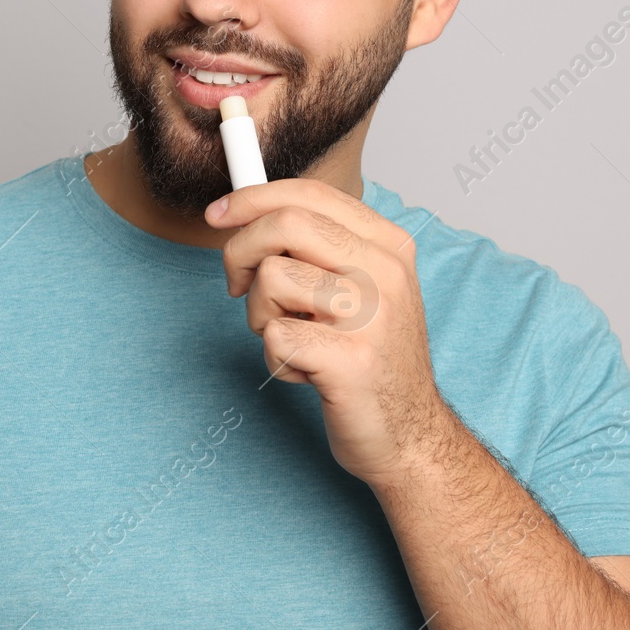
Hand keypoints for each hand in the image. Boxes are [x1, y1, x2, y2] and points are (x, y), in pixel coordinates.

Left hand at [205, 177, 447, 489]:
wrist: (410, 435)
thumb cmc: (372, 359)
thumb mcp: (364, 288)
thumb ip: (319, 247)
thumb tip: (247, 213)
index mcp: (389, 246)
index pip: (311, 194)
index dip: (253, 198)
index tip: (219, 214)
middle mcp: (387, 273)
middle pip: (285, 224)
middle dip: (240, 252)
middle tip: (237, 284)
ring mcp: (373, 316)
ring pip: (272, 280)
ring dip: (262, 316)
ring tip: (294, 341)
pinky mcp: (352, 361)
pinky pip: (275, 336)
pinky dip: (274, 359)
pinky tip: (305, 372)